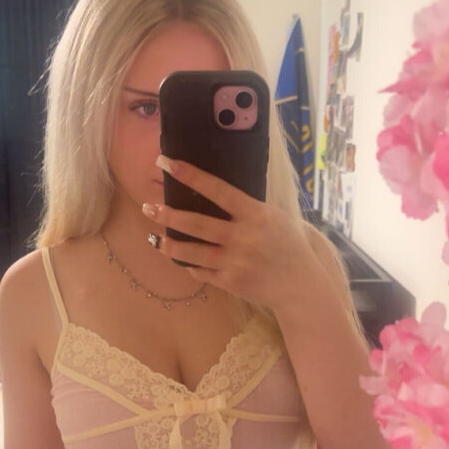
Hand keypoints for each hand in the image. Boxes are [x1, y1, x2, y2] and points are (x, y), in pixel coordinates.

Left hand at [141, 155, 315, 311]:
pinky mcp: (230, 283)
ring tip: (155, 239)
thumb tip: (215, 190)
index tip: (165, 162)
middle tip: (148, 207)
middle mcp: (243, 237)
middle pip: (196, 224)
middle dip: (168, 215)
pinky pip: (201, 272)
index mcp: (255, 214)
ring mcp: (235, 262)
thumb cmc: (288, 246)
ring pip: (192, 252)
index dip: (189, 175)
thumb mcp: (273, 218)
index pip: (216, 189)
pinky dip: (189, 265)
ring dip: (169, 245)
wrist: (300, 286)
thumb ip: (247, 207)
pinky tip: (181, 259)